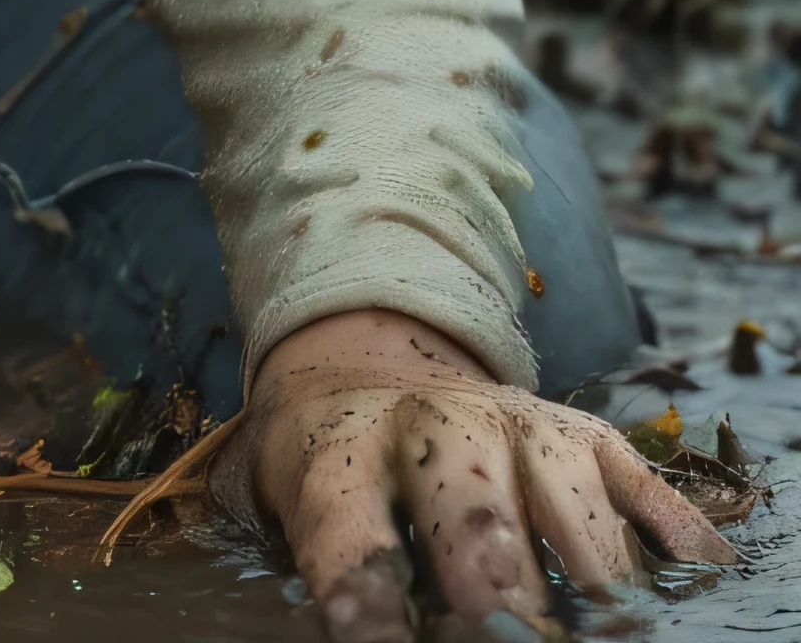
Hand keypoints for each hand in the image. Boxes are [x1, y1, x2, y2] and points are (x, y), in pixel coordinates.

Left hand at [243, 306, 732, 637]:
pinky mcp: (590, 438)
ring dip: (591, 581)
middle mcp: (435, 428)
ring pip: (569, 505)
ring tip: (605, 633)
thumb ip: (325, 562)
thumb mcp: (287, 505)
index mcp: (341, 454)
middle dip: (496, 593)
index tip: (373, 638)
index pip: (349, 533)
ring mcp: (522, 427)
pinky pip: (646, 492)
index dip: (365, 595)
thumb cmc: (330, 472)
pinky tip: (692, 581)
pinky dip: (675, 543)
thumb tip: (353, 623)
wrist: (367, 363)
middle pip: (472, 514)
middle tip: (508, 633)